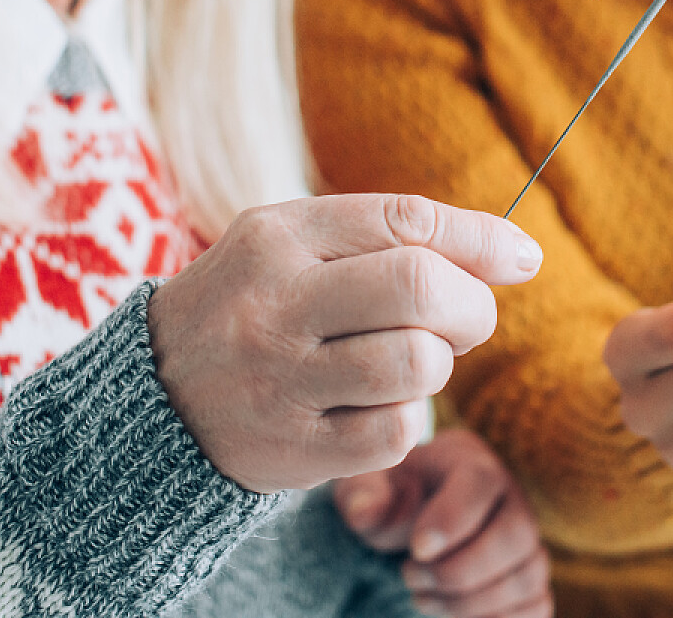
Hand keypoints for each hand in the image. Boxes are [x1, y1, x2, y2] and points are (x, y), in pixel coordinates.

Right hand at [148, 194, 541, 493]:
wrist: (151, 398)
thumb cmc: (255, 305)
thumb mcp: (297, 244)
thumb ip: (395, 236)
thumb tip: (518, 255)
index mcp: (278, 237)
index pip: (405, 222)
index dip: (480, 240)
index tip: (521, 260)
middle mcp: (275, 304)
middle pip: (419, 288)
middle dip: (471, 306)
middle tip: (465, 321)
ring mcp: (280, 380)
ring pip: (417, 364)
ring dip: (438, 365)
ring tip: (413, 361)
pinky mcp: (293, 450)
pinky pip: (396, 433)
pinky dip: (405, 420)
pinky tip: (374, 408)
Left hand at [336, 429, 550, 617]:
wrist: (410, 522)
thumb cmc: (390, 500)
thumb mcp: (366, 489)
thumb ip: (362, 496)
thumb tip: (365, 514)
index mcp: (469, 461)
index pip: (481, 481)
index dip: (452, 520)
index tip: (416, 549)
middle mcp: (510, 497)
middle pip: (516, 533)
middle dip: (460, 569)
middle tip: (409, 576)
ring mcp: (527, 541)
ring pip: (527, 576)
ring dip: (469, 601)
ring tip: (421, 597)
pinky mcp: (530, 581)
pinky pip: (537, 606)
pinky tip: (452, 615)